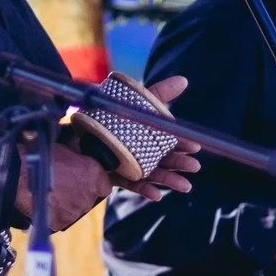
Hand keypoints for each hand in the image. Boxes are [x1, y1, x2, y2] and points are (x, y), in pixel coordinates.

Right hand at [17, 143, 110, 230]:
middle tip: (61, 184)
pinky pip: (59, 219)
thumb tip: (81, 151)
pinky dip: (53, 214)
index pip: (104, 185)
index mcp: (94, 174)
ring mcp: (75, 211)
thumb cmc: (40, 154)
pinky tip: (42, 203)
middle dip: (78, 192)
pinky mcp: (60, 222)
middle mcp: (89, 195)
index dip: (93, 181)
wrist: (18, 173)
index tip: (82, 178)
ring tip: (49, 193)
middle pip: (88, 198)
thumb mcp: (64, 147)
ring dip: (66, 204)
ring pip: (74, 210)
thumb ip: (78, 154)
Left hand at [117, 75, 199, 202]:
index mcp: (149, 138)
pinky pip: (131, 185)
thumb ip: (159, 93)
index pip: (169, 142)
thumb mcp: (136, 103)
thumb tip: (184, 80)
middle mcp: (141, 153)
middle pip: (164, 160)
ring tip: (184, 185)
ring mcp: (129, 166)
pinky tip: (157, 196)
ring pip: (152, 174)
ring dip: (169, 180)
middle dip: (180, 164)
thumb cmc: (113, 116)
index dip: (183, 144)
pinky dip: (144, 190)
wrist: (80, 129)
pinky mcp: (115, 176)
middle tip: (194, 166)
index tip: (196, 146)